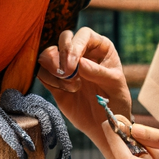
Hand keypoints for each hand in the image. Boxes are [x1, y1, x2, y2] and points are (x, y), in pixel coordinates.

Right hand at [37, 27, 131, 144]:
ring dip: (54, 68)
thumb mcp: (116, 87)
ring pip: (48, 53)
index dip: (76, 45)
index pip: (84, 34)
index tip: (74, 65)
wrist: (104, 123)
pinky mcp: (54, 79)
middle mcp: (82, 51)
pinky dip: (49, 79)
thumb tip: (80, 62)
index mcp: (100, 47)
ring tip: (70, 86)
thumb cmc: (116, 101)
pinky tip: (64, 91)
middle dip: (62, 55)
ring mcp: (66, 65)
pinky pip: (42, 72)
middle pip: (64, 39)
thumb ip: (99, 73)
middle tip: (68, 74)